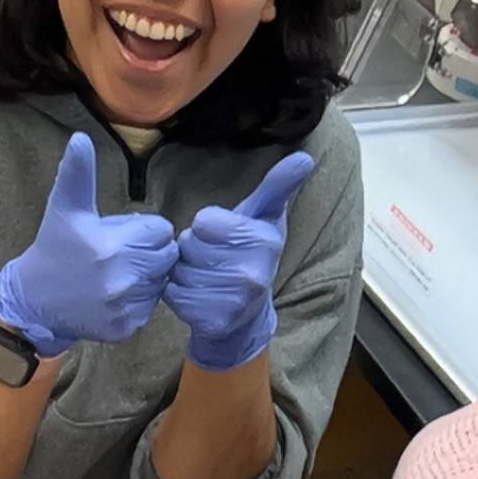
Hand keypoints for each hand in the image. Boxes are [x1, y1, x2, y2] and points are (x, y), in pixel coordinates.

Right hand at [0, 133, 177, 355]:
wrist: (33, 302)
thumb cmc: (55, 248)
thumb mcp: (65, 209)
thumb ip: (78, 174)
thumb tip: (80, 138)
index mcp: (110, 247)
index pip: (161, 230)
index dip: (145, 229)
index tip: (122, 234)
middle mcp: (121, 279)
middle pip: (166, 256)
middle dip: (150, 251)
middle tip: (123, 253)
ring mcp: (125, 308)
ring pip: (162, 281)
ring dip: (148, 276)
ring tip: (119, 273)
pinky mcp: (126, 329)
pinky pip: (152, 307)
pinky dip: (140, 301)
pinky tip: (116, 295)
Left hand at [163, 151, 313, 371]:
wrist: (247, 314)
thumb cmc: (252, 253)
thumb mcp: (265, 217)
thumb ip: (278, 185)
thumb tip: (305, 157)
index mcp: (266, 240)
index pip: (204, 220)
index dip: (207, 225)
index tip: (224, 234)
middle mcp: (254, 272)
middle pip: (189, 244)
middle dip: (194, 248)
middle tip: (214, 257)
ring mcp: (235, 301)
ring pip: (179, 270)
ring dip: (184, 271)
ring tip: (206, 276)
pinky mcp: (214, 321)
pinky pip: (172, 294)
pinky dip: (177, 293)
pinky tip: (198, 295)